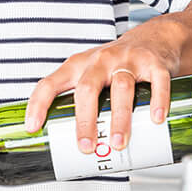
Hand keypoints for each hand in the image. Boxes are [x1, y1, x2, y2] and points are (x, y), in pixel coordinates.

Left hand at [22, 25, 184, 153]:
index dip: (38, 104)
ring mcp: (127, 60)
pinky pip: (156, 81)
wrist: (153, 39)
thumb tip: (71, 152)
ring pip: (121, 88)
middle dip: (84, 120)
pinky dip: (157, 100)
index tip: (33, 128)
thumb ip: (81, 106)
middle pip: (87, 89)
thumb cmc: (116, 65)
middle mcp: (100, 61)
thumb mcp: (91, 76)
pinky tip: (156, 119)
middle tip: (86, 147)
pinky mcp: (153, 63)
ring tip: (117, 144)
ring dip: (119, 118)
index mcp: (78, 66)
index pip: (50, 83)